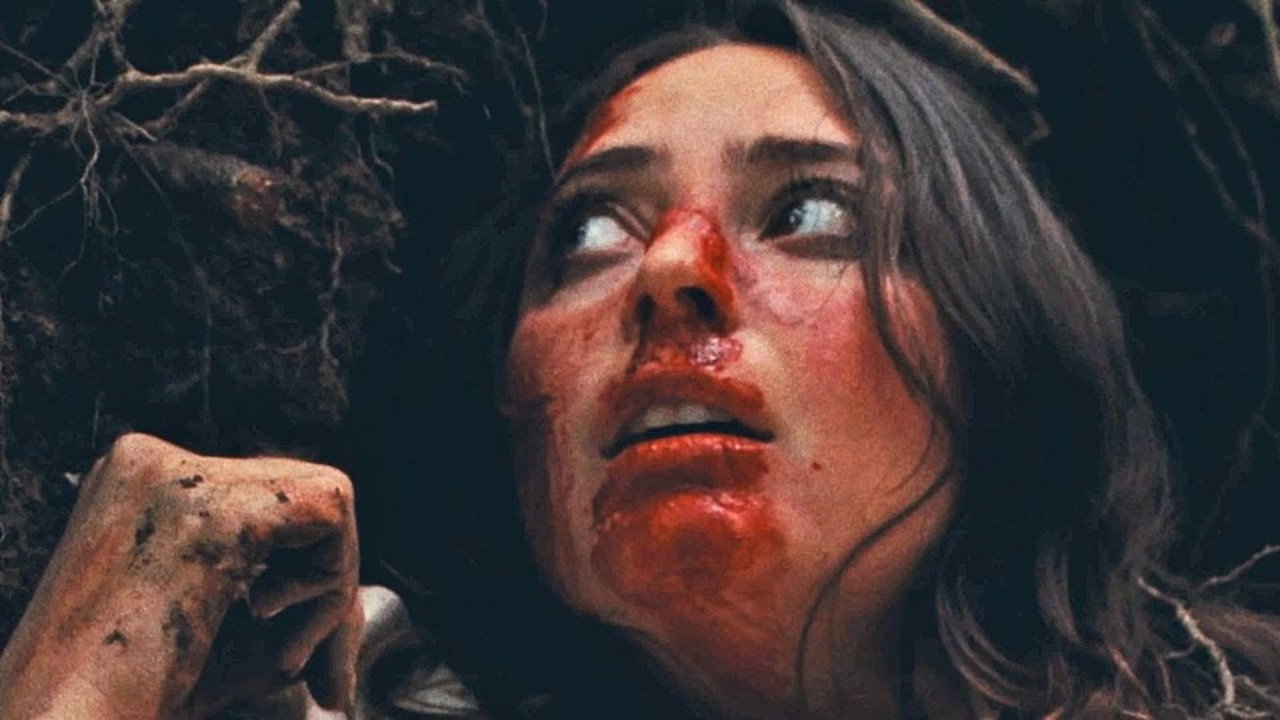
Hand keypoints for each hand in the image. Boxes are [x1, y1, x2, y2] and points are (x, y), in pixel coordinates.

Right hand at [0, 433, 361, 717]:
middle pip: (297, 500)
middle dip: (325, 582)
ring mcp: (177, 474)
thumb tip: (351, 596)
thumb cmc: (131, 695)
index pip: (264, 504)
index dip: (297, 575)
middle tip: (312, 667)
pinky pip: (332, 516)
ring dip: (327, 590)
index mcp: (134, 486)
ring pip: (324, 503)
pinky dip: (330, 585)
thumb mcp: (214, 631)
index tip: (298, 655)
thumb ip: (281, 592)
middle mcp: (148, 462)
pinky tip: (273, 634)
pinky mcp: (214, 507)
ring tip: (281, 654)